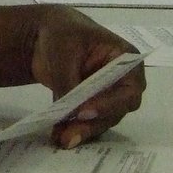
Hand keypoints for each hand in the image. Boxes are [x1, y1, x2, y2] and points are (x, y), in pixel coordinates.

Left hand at [29, 5, 144, 148]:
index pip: (128, 88)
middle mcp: (122, 81)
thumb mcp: (64, 50)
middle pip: (116, 109)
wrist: (44, 36)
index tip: (84, 111)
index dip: (109, 103)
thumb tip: (70, 110)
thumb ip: (68, 79)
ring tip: (62, 139)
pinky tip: (58, 136)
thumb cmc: (62, 33)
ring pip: (102, 120)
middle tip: (71, 134)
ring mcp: (106, 95)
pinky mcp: (89, 105)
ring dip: (83, 131)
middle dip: (94, 123)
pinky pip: (86, 121)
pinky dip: (72, 128)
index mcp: (125, 59)